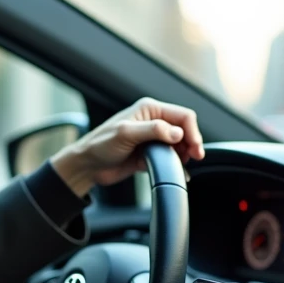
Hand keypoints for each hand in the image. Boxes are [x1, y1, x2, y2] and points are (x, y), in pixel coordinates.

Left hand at [50, 98, 204, 197]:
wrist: (88, 166)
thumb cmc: (100, 145)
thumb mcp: (126, 133)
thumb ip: (153, 130)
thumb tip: (177, 133)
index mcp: (149, 109)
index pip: (183, 116)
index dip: (193, 131)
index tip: (195, 148)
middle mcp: (154, 122)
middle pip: (184, 130)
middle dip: (192, 144)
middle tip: (193, 158)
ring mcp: (152, 139)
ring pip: (180, 145)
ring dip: (184, 155)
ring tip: (182, 165)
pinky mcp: (150, 155)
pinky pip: (170, 158)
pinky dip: (177, 165)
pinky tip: (179, 173)